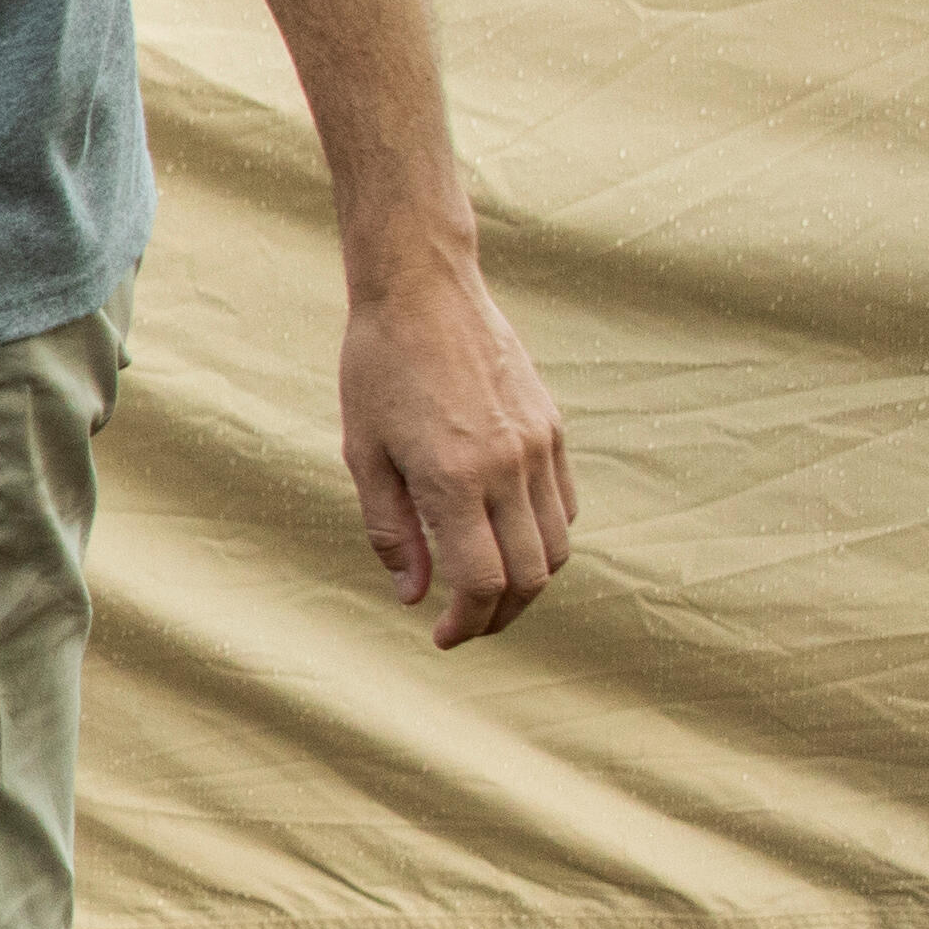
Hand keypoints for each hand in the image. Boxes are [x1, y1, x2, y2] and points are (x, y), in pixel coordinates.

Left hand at [342, 241, 572, 646]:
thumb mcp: (364, 453)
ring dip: (528, 583)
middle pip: (530, 577)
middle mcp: (508, 467)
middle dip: (500, 616)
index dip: (466, 623)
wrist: (424, 292)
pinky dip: (543, 537)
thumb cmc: (377, 369)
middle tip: (465, 625)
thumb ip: (391, 530)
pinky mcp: (553, 428)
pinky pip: (564, 505)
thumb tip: (414, 595)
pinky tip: (506, 539)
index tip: (442, 636)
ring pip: (557, 546)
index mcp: (453, 478)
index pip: (482, 582)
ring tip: (488, 592)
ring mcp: (539, 447)